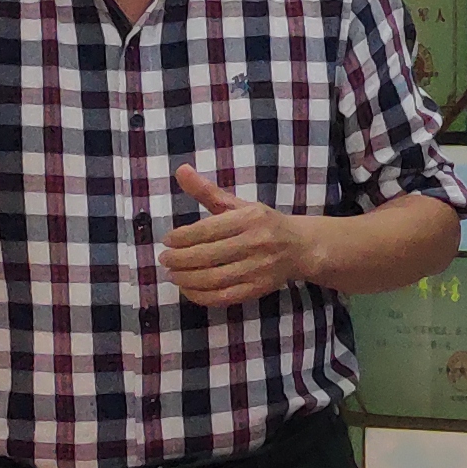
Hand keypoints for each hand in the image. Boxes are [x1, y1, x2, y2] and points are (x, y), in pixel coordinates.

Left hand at [159, 164, 323, 306]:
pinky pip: (223, 297)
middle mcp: (256, 243)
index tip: (167, 240)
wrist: (301, 248)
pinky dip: (201, 296)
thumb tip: (180, 170)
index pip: (206, 230)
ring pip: (213, 278)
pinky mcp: (258, 289)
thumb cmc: (264, 224)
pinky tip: (188, 289)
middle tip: (165, 259)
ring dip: (185, 278)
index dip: (181, 237)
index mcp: (250, 218)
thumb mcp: (239, 204)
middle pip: (206, 255)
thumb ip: (207, 191)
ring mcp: (258, 269)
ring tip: (172, 274)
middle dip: (178, 259)